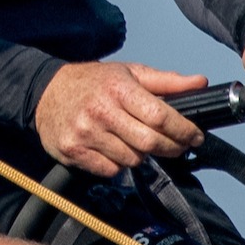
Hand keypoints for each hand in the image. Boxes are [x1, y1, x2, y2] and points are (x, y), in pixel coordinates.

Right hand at [33, 62, 208, 175]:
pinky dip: (118, 164)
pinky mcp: (73, 152)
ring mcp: (85, 134)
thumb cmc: (93, 83)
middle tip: (179, 146)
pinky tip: (114, 149)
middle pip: (150, 142)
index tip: (195, 136)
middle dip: (172, 148)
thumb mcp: (128, 73)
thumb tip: (200, 83)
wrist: (45, 93)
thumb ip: (166, 81)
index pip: (161, 116)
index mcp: (118, 89)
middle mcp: (101, 111)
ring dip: (142, 155)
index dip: (184, 130)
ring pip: (132, 159)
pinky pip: (110, 170)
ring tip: (137, 142)